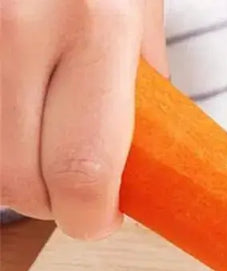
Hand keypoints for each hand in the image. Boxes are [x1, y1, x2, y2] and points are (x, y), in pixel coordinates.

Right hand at [0, 0, 167, 238]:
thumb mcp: (137, 9)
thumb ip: (139, 93)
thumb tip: (133, 171)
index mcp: (95, 25)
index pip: (82, 172)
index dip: (89, 218)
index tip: (98, 218)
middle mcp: (18, 21)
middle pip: (15, 181)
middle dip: (48, 203)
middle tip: (65, 188)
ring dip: (10, 172)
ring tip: (35, 140)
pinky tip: (12, 112)